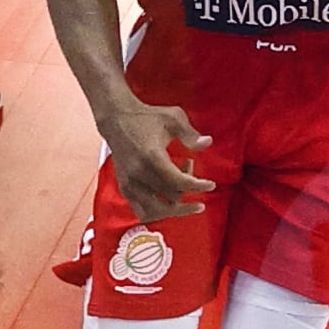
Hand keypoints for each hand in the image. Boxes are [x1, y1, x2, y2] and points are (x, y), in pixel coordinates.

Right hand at [102, 95, 210, 221]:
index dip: (198, 186)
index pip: (179, 182)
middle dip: (187, 188)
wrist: (116, 120)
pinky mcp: (124, 187)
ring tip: (181, 192)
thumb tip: (208, 143)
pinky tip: (167, 201)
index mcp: (151, 157)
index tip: (211, 185)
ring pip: (156, 211)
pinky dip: (158, 211)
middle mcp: (139, 174)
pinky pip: (142, 211)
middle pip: (170, 197)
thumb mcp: (172, 118)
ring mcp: (129, 183)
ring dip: (173, 207)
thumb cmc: (146, 118)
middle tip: (190, 169)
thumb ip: (190, 133)